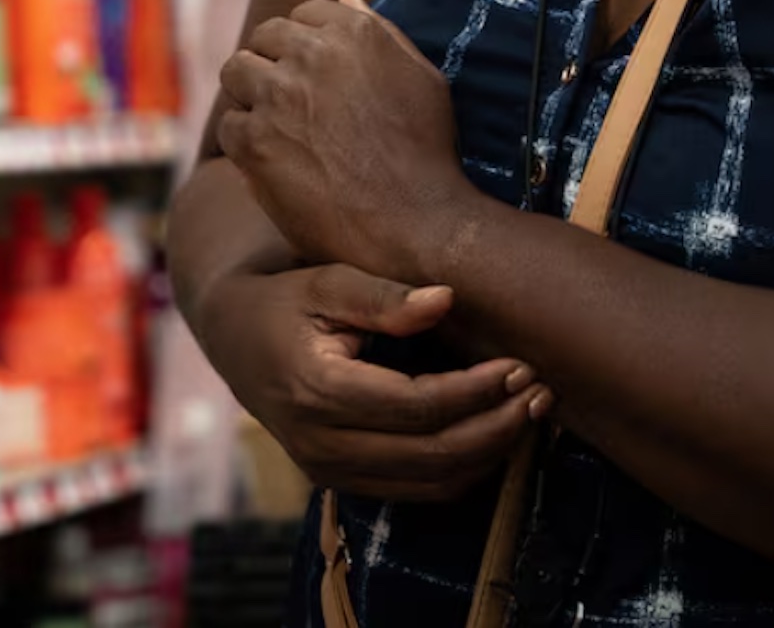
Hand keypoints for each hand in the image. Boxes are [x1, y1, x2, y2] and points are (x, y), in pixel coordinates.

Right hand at [195, 260, 549, 502]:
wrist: (233, 337)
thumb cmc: (286, 299)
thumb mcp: (325, 281)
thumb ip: (383, 296)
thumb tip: (447, 300)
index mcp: (317, 388)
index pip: (418, 406)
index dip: (476, 391)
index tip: (519, 364)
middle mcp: (320, 441)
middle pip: (433, 454)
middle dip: (497, 428)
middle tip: (540, 392)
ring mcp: (327, 470)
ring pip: (430, 483)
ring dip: (489, 454)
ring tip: (528, 414)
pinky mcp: (337, 482)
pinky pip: (415, 492)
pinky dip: (462, 470)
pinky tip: (492, 436)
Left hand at [218, 0, 473, 278]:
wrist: (416, 224)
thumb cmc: (426, 154)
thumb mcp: (421, 79)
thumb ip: (380, 32)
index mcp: (354, 32)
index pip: (304, 13)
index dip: (304, 44)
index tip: (312, 75)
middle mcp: (312, 54)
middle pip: (264, 37)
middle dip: (273, 63)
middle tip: (289, 103)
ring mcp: (279, 95)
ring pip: (236, 71)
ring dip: (250, 94)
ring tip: (276, 126)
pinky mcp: (255, 139)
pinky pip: (230, 123)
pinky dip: (244, 141)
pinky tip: (273, 162)